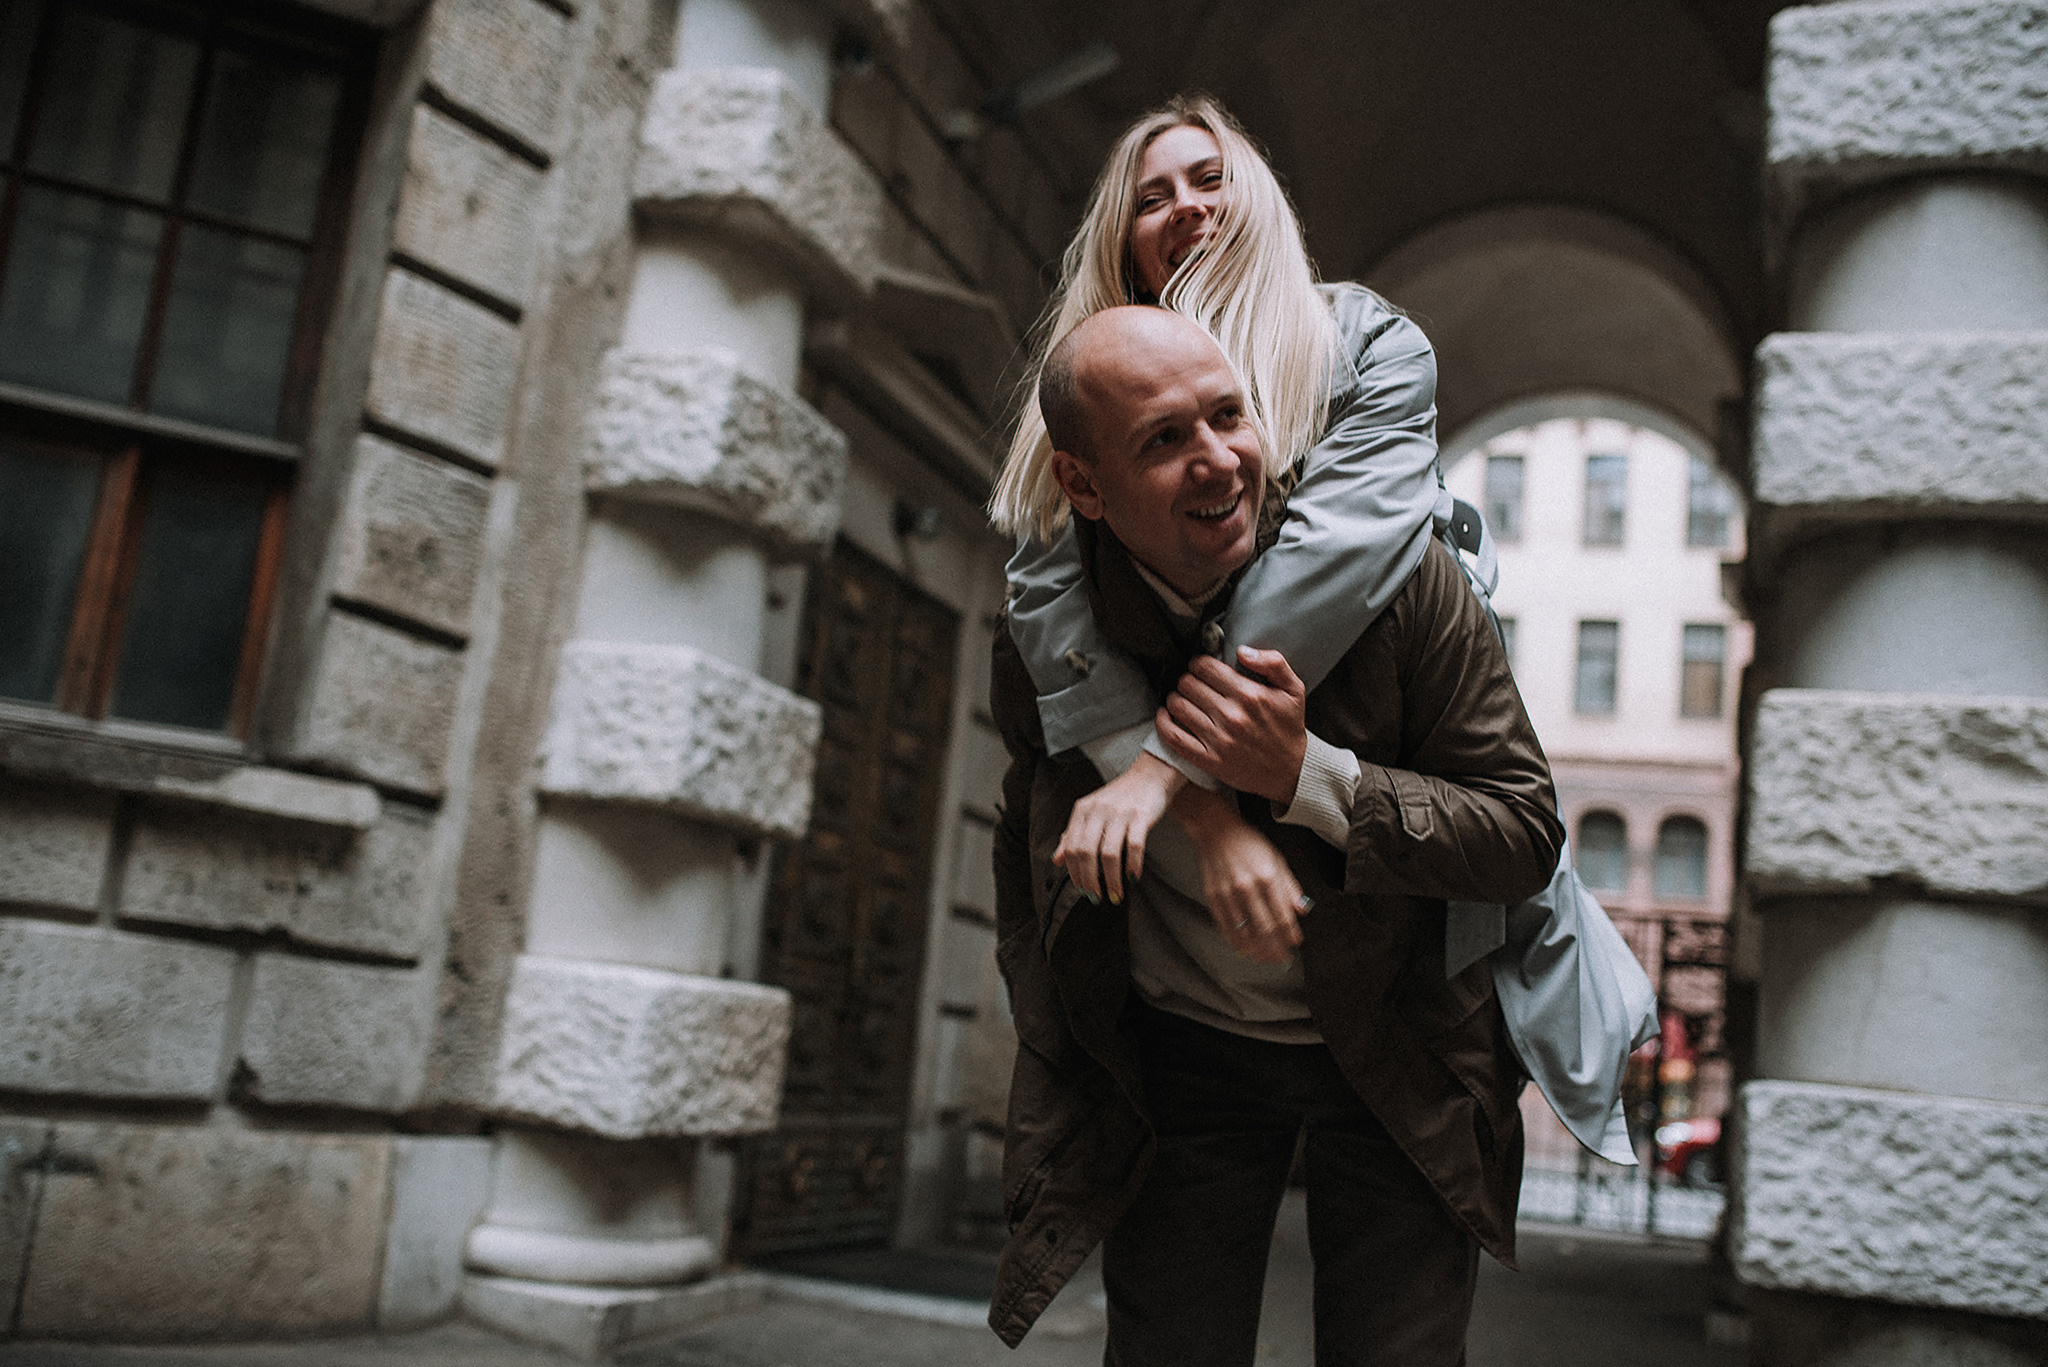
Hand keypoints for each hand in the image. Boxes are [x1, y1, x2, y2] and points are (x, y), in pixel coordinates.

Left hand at [1055, 750, 1186, 903]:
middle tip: (1095, 896)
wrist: (1149, 776)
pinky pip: (1135, 847)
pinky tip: (1133, 878)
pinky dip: (1133, 866)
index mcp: (1082, 810)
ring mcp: (1120, 813)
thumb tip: (1056, 861)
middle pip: (1086, 853)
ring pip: (1109, 854)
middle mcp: (1098, 811)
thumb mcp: (1090, 812)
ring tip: (1115, 894)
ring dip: (1111, 879)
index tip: (1081, 888)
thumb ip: (1072, 835)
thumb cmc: (1119, 798)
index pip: (1071, 847)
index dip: (1074, 872)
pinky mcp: (1141, 816)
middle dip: (1089, 880)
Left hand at [1157, 646, 1308, 803]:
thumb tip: (1242, 651)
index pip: (1206, 667)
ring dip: (1175, 698)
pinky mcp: (1209, 760)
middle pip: (1188, 684)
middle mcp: (1232, 716)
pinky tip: (1165, 714)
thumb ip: (1273, 662)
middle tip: (1192, 683)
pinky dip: (1163, 722)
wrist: (1291, 770)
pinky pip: (1175, 737)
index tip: (1201, 667)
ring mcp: (1219, 740)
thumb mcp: (1293, 689)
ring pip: (1178, 706)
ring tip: (1181, 697)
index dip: (1199, 663)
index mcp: (1250, 695)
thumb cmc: (1289, 726)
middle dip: (1187, 679)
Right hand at [1170, 786, 1307, 963]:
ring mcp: (1229, 894)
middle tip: (1282, 959)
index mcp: (1268, 877)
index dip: (1290, 934)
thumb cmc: (1249, 843)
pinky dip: (1236, 942)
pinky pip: (1226, 926)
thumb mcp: (1277, 859)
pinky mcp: (1214, 897)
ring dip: (1257, 950)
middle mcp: (1248, 888)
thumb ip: (1290, 887)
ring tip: (1265, 959)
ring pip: (1245, 932)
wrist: (1216, 831)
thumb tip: (1302, 910)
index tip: (1295, 943)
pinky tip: (1244, 949)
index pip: (1283, 916)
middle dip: (1276, 949)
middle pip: (1265, 929)